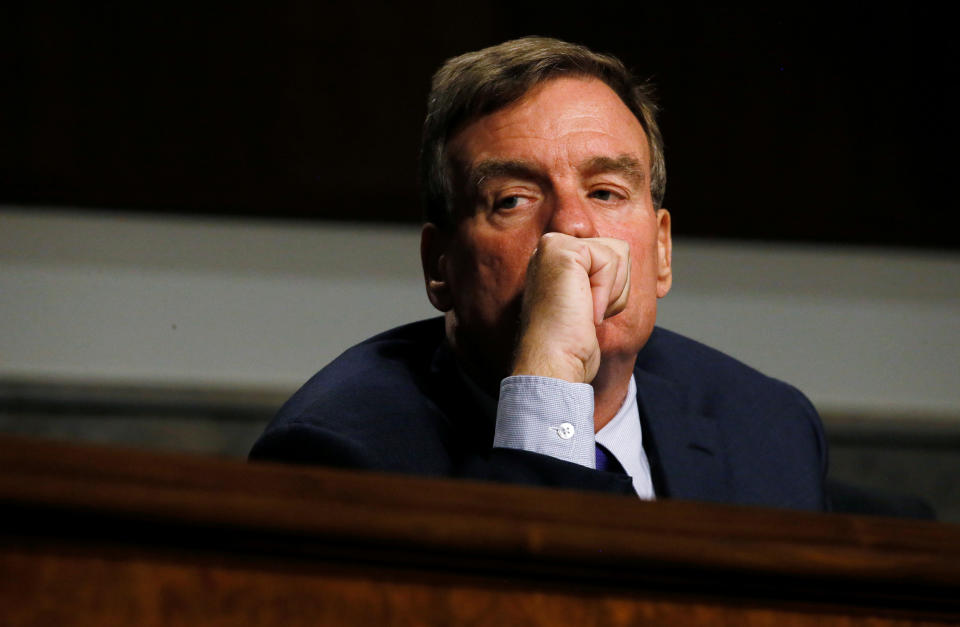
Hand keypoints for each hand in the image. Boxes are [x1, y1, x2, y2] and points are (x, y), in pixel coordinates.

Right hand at [511, 232, 629, 383]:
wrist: (552, 361)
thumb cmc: (570, 341)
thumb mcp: (588, 299)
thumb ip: (600, 273)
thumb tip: (623, 254)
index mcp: (557, 257)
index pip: (610, 254)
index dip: (611, 289)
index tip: (586, 313)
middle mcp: (552, 247)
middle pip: (618, 249)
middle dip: (615, 287)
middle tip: (586, 312)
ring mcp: (553, 246)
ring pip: (619, 253)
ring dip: (612, 292)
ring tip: (585, 311)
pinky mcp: (562, 250)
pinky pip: (610, 260)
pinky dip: (605, 291)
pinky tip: (585, 310)